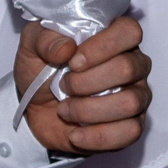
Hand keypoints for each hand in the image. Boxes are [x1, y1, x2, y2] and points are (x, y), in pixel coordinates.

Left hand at [15, 15, 151, 155]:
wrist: (35, 110)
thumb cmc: (41, 70)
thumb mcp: (31, 47)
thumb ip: (43, 38)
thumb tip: (66, 48)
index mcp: (114, 38)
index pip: (129, 31)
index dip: (103, 46)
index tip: (74, 61)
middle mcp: (133, 64)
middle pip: (128, 68)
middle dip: (87, 82)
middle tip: (63, 86)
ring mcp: (136, 95)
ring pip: (130, 102)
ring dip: (89, 110)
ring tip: (64, 110)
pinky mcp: (132, 125)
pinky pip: (130, 132)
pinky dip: (97, 136)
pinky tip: (75, 134)